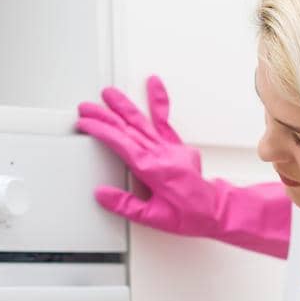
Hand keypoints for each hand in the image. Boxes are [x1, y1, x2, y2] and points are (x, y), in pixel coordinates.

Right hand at [76, 73, 226, 233]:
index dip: (100, 130)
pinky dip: (159, 101)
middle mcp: (160, 153)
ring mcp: (169, 147)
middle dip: (104, 116)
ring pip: (142, 121)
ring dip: (124, 106)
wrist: (214, 211)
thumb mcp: (152, 217)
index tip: (85, 123)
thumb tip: (102, 194)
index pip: (120, 143)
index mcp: (152, 169)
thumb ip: (125, 205)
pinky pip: (165, 120)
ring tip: (109, 93)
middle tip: (85, 108)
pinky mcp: (176, 145)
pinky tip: (154, 83)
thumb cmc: (187, 215)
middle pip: (127, 129)